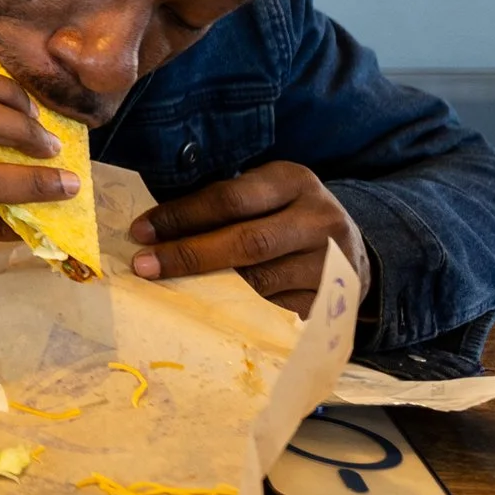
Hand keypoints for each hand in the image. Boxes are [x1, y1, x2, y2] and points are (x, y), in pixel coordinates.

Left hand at [127, 161, 368, 315]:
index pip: (230, 198)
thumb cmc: (284, 216)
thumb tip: (155, 230)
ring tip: (167, 291)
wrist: (352, 248)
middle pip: (247, 241)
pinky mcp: (331, 301)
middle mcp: (319, 219)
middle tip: (144, 266)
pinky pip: (275, 311)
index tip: (141, 231)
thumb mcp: (264, 194)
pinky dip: (238, 313)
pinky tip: (208, 313)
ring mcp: (330, 263)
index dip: (182, 215)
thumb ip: (222, 206)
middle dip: (189, 255)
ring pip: (260, 282)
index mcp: (294, 181)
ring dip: (208, 288)